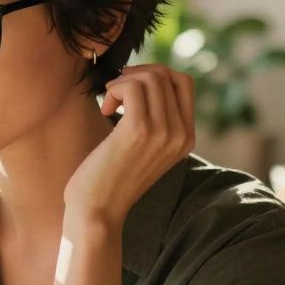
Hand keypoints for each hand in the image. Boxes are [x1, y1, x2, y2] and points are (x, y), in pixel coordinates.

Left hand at [64, 64, 194, 227]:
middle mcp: (181, 134)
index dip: (154, 73)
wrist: (97, 211)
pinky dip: (113, 89)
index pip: (183, 82)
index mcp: (186, 137)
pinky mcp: (139, 131)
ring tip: (109, 104)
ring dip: (122, 83)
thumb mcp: (142, 146)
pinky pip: (131, 86)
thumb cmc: (111, 176)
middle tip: (114, 93)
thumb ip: (154, 118)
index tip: (130, 88)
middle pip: (166, 75)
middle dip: (135, 74)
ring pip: (150, 78)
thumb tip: (143, 77)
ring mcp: (164, 132)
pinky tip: (104, 109)